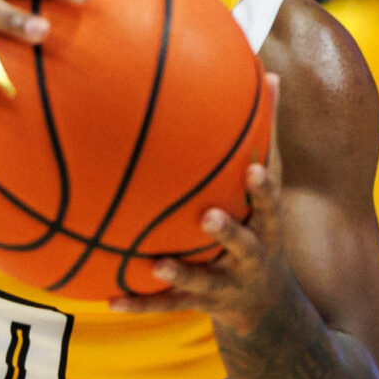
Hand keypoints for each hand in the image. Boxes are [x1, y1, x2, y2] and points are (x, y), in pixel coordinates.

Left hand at [110, 74, 290, 334]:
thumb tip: (270, 72)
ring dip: (180, 274)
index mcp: (265, 226)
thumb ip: (266, 136)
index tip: (251, 172)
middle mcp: (250, 258)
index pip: (269, 204)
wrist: (267, 306)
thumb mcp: (269, 187)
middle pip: (242, 246)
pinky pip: (165, 305)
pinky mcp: (198, 305)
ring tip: (154, 266)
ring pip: (203, 282)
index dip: (262, 189)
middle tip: (207, 218)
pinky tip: (109, 300)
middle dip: (227, 233)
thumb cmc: (259, 225)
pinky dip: (139, 303)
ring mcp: (225, 285)